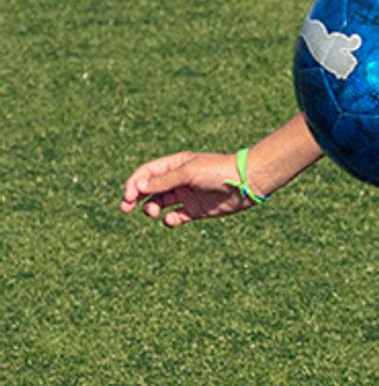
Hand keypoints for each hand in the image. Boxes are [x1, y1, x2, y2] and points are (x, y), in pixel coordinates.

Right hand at [119, 152, 255, 227]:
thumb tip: (138, 186)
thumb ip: (164, 180)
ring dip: (151, 208)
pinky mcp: (196, 211)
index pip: (146, 174)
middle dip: (135, 198)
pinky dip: (170, 220)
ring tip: (153, 212)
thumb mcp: (188, 173)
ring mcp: (187, 196)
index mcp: (174, 165)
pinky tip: (171, 220)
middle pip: (149, 189)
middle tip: (125, 208)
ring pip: (160, 203)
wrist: (246, 183)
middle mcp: (178, 180)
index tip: (128, 195)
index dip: (134, 184)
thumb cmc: (218, 171)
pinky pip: (177, 217)